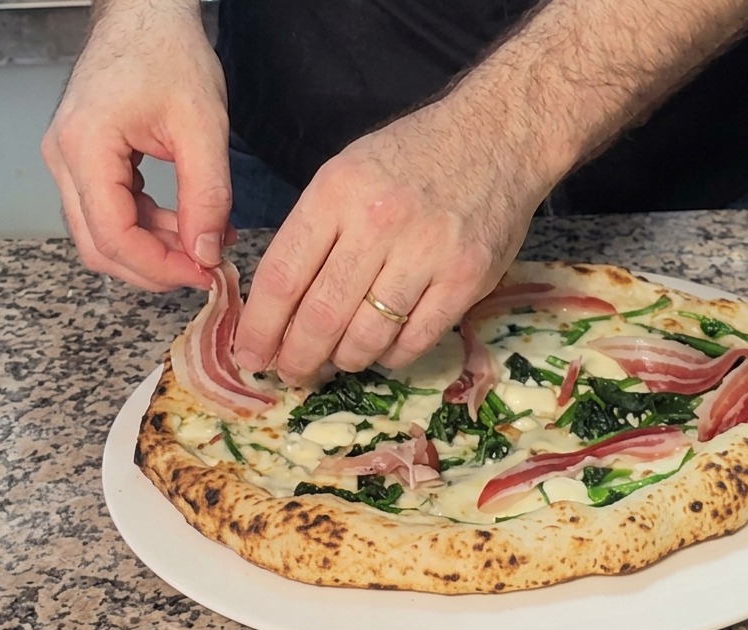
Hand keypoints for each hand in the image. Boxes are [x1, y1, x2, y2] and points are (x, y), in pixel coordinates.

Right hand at [41, 2, 232, 291]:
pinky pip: (111, 212)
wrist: (146, 15)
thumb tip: (206, 253)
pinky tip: (189, 224)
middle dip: (155, 268)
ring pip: (104, 234)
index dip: (160, 266)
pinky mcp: (84, 160)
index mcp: (86, 147)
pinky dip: (149, 227)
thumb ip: (207, 195)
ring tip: (206, 243)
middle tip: (205, 271)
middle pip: (99, 246)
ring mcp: (69, 160)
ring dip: (154, 249)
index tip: (204, 274)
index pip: (114, 236)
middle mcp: (64, 158)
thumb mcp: (203, 126)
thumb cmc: (169, 55)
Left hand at [233, 99, 552, 384]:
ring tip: (338, 361)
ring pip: (366, 336)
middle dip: (297, 357)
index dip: (260, 326)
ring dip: (345, 360)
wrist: (497, 138)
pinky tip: (383, 349)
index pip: (283, 276)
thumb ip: (315, 229)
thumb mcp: (348, 171)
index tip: (250, 355)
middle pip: (321, 315)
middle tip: (291, 374)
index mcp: (337, 192)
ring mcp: (426, 254)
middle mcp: (379, 223)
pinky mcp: (465, 279)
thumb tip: (280, 302)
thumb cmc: (414, 156)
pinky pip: (415, 339)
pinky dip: (391, 356)